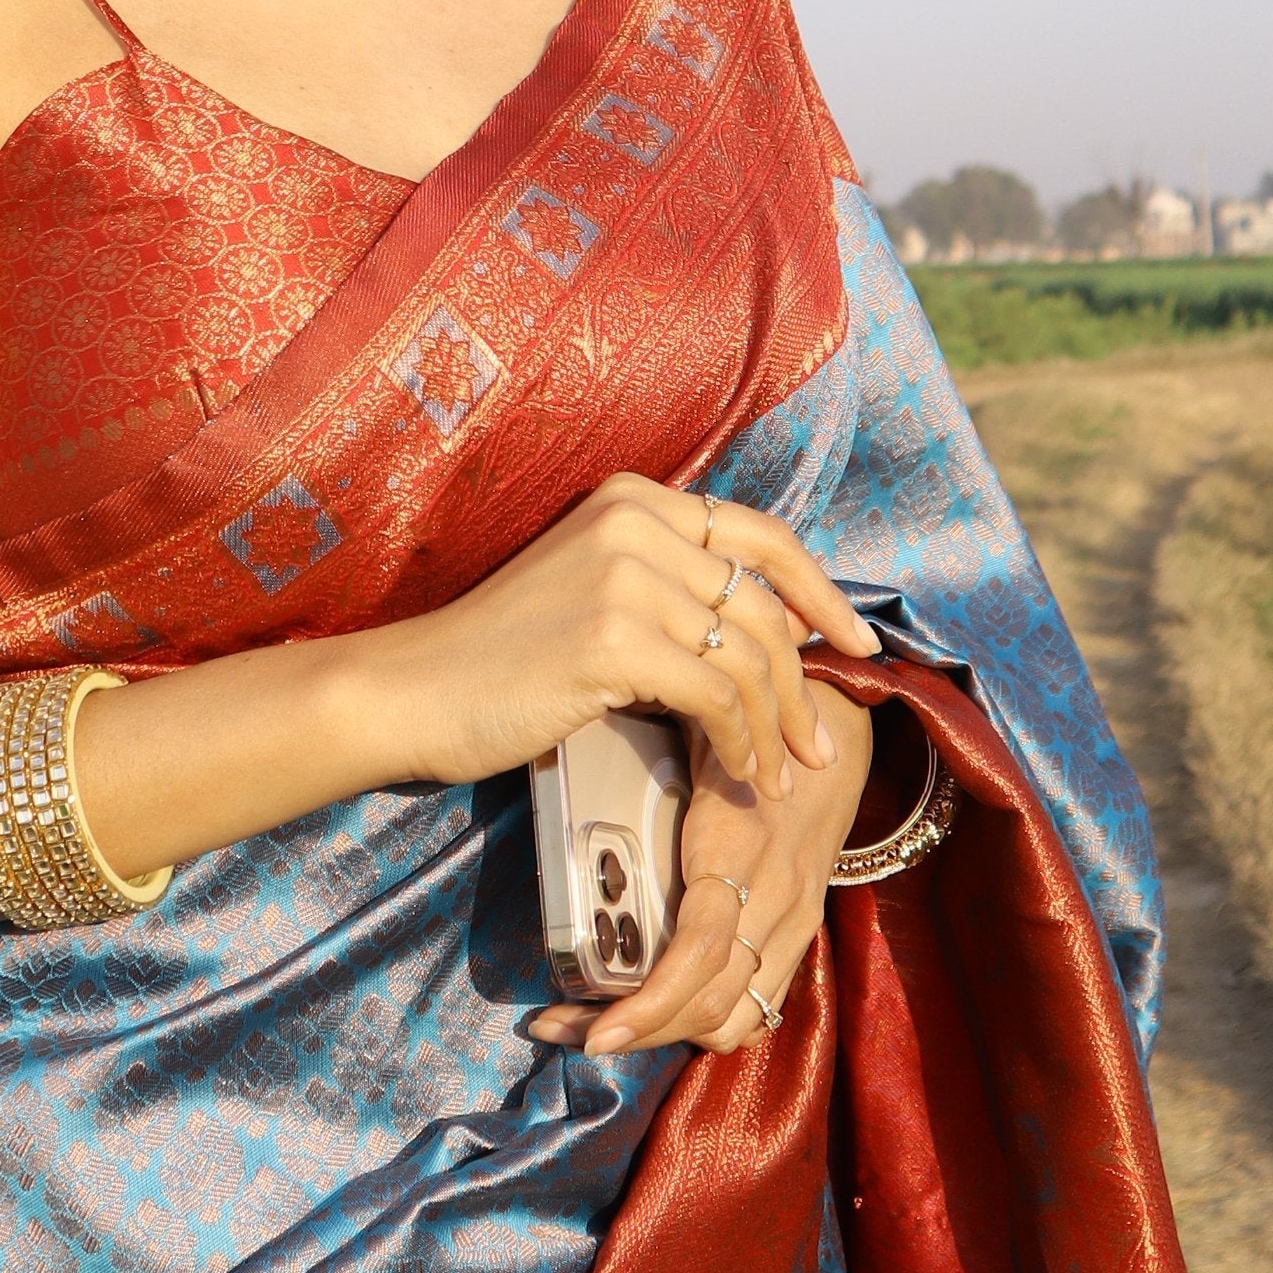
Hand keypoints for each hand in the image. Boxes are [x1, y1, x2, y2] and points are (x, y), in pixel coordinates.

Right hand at [372, 473, 880, 805]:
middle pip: (762, 603)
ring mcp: (622, 576)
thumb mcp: (596, 590)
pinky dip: (741, 743)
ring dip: (776, 726)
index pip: (762, 535)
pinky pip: (715, 696)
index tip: (857, 644)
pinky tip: (739, 775)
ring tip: (782, 774)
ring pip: (747, 654)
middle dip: (804, 681)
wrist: (416, 689)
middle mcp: (633, 521)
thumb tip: (780, 627)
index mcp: (633, 498)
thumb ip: (674, 587)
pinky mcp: (611, 638)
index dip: (821, 593)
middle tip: (818, 743)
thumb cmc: (505, 655)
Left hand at [529, 682, 876, 1056]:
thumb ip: (637, 776)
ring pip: (733, 1020)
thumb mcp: (690, 747)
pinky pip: (755, 1012)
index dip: (649, 1000)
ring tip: (596, 1029)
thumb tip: (560, 784)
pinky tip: (657, 1019)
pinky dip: (704, 1025)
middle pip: (709, 1002)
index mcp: (736, 847)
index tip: (593, 1029)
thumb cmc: (739, 744)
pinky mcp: (797, 943)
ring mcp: (793, 928)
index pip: (701, 947)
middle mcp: (774, 900)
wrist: (827, 751)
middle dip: (633, 1032)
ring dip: (663, 1037)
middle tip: (558, 1028)